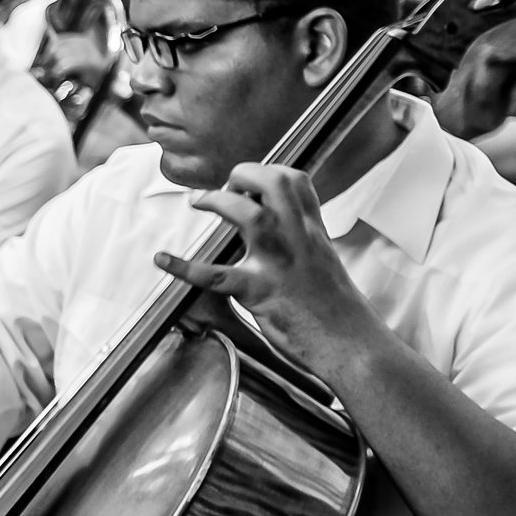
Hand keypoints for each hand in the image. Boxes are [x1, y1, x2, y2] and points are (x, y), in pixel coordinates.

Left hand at [154, 161, 379, 377]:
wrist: (353, 344)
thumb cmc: (336, 310)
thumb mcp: (324, 263)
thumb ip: (302, 243)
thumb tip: (276, 232)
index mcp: (313, 231)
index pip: (296, 180)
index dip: (268, 171)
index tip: (247, 182)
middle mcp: (299, 238)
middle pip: (274, 183)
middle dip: (242, 174)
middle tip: (225, 187)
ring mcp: (280, 263)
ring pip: (248, 215)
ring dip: (216, 201)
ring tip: (198, 203)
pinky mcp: (261, 293)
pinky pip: (215, 275)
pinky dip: (183, 267)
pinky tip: (162, 260)